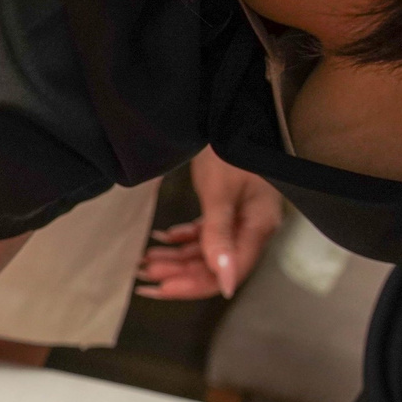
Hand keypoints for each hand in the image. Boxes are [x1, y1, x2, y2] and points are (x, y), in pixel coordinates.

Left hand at [138, 149, 282, 299]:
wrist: (230, 112)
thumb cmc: (230, 146)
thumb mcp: (219, 193)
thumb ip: (219, 237)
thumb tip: (224, 281)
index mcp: (258, 226)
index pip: (228, 272)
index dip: (194, 285)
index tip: (162, 290)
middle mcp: (251, 226)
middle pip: (214, 265)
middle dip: (178, 274)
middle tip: (143, 277)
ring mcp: (240, 217)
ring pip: (205, 251)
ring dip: (175, 258)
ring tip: (144, 260)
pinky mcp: (228, 206)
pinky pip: (204, 233)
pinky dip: (181, 239)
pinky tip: (161, 239)